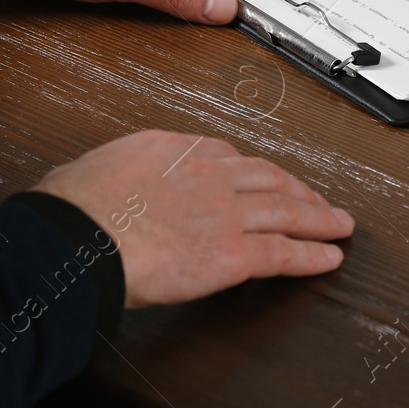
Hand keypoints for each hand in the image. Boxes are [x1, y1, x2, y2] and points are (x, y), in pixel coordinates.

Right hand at [31, 131, 353, 306]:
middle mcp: (207, 173)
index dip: (254, 171)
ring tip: (338, 224)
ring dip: (318, 218)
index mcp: (173, 150)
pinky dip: (312, 255)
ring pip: (287, 210)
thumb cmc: (71, 209)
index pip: (227, 156)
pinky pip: (284, 252)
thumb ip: (113, 177)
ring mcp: (225, 211)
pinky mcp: (232, 252)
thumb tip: (100, 185)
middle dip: (297, 189)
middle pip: (268, 178)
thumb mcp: (91, 172)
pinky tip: (328, 257)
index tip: (265, 178)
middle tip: (316, 199)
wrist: (75, 235)